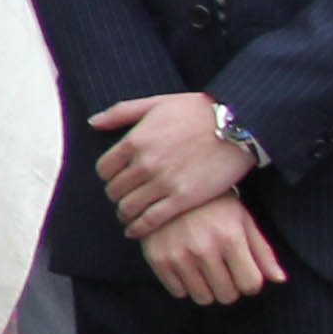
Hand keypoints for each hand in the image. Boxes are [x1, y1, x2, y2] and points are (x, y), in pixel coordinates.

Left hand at [92, 90, 256, 237]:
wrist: (240, 124)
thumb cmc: (198, 111)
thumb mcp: (157, 103)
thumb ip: (122, 112)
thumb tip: (92, 122)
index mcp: (134, 141)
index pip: (104, 169)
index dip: (108, 176)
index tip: (116, 178)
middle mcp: (145, 163)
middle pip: (115, 190)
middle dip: (117, 195)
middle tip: (125, 197)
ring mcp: (163, 182)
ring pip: (128, 207)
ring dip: (125, 213)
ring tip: (129, 215)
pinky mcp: (183, 198)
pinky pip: (150, 220)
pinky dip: (138, 228)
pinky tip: (135, 230)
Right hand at [141, 193, 281, 305]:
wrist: (169, 188)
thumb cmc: (214, 205)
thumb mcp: (243, 220)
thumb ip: (263, 251)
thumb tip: (280, 280)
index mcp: (230, 237)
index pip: (251, 284)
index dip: (251, 283)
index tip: (244, 273)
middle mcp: (204, 248)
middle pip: (227, 295)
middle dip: (230, 288)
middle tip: (224, 272)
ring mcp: (178, 255)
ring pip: (203, 298)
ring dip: (208, 289)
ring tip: (205, 271)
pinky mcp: (157, 259)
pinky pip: (178, 292)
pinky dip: (185, 285)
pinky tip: (187, 268)